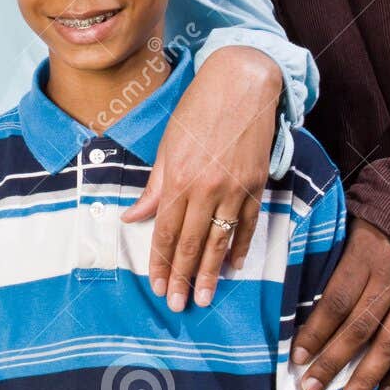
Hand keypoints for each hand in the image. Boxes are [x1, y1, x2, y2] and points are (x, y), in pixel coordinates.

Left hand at [124, 46, 279, 309]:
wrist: (242, 84)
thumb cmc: (198, 109)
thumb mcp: (167, 145)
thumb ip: (154, 187)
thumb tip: (133, 218)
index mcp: (177, 178)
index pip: (164, 231)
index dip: (160, 262)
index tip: (157, 286)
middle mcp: (205, 188)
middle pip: (190, 243)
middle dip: (182, 277)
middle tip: (179, 304)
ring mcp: (233, 189)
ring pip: (219, 241)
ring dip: (210, 273)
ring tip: (203, 297)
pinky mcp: (256, 185)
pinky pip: (246, 225)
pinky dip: (240, 248)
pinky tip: (232, 267)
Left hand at [291, 217, 389, 389]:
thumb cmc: (371, 226)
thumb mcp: (345, 232)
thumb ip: (325, 263)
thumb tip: (289, 297)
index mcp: (363, 258)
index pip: (336, 301)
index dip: (315, 331)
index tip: (296, 357)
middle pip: (359, 328)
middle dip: (334, 363)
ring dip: (368, 377)